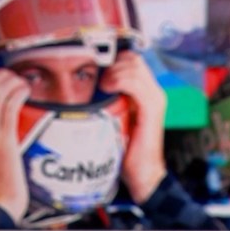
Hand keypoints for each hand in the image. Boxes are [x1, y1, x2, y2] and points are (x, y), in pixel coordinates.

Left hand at [99, 51, 166, 202]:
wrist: (141, 174)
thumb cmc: (123, 149)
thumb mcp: (109, 119)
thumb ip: (101, 103)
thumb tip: (74, 92)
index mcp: (143, 91)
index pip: (129, 58)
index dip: (110, 56)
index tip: (91, 63)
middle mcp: (152, 90)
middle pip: (132, 57)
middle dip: (111, 61)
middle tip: (95, 76)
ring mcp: (154, 97)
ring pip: (134, 65)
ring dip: (113, 70)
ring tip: (102, 85)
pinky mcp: (153, 108)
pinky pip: (137, 83)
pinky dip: (120, 80)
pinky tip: (107, 88)